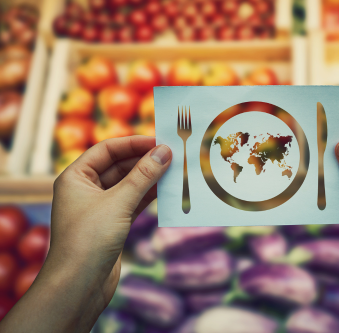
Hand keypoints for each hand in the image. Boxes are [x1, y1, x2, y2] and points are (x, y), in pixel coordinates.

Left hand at [0, 136, 171, 332]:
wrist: (79, 286)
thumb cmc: (89, 240)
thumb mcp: (119, 202)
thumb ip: (143, 175)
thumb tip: (165, 151)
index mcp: (75, 177)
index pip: (107, 150)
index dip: (133, 143)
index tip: (159, 140)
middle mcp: (86, 189)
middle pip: (119, 165)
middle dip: (145, 160)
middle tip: (172, 155)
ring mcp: (100, 207)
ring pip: (129, 184)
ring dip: (150, 178)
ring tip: (174, 170)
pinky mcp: (112, 223)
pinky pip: (133, 201)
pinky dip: (149, 195)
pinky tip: (168, 190)